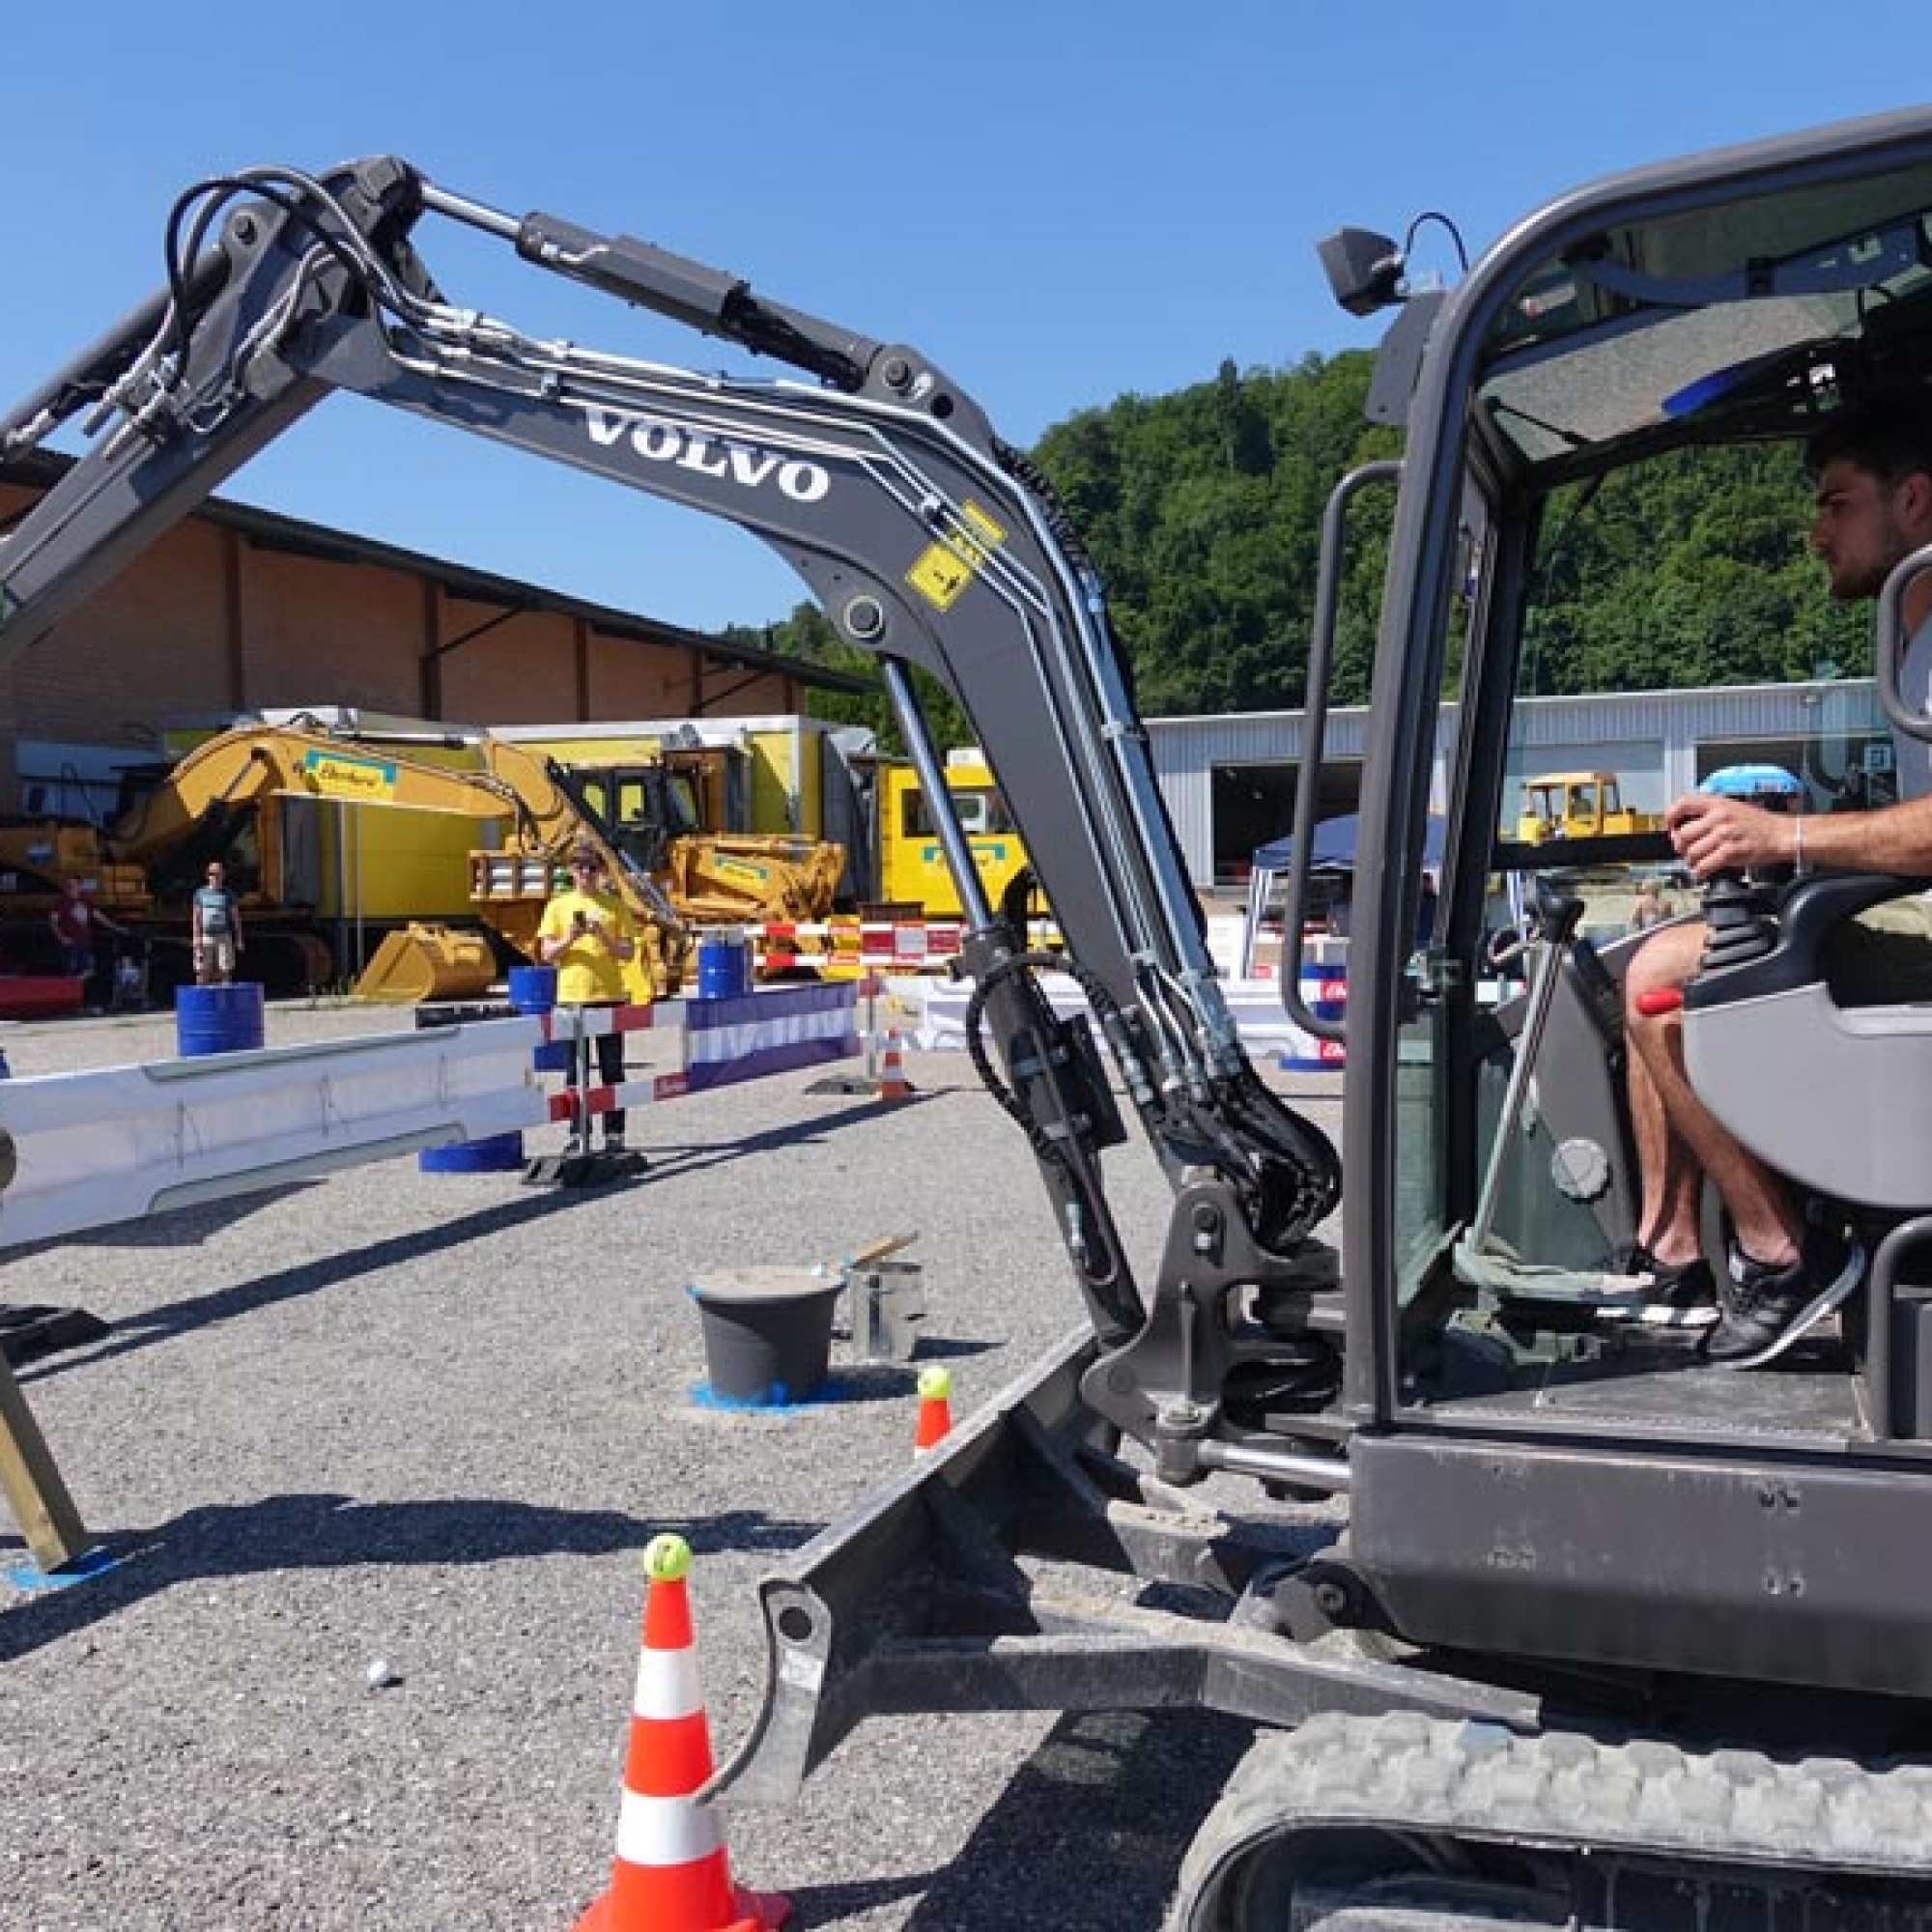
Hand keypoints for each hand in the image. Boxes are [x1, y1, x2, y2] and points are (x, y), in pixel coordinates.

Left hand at [1663, 793, 1790, 878]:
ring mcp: (1724, 834)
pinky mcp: (1731, 851)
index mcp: (1716, 803)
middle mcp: (1718, 817)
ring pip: (1691, 852)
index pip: (1683, 804)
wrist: (1780, 834)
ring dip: (1690, 861)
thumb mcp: (1730, 808)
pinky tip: (1703, 871)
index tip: (1670, 828)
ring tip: (1696, 862)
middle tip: (1687, 851)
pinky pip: (1704, 865)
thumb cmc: (1754, 823)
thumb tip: (1681, 826)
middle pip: (1682, 835)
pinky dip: (1700, 871)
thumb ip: (1707, 813)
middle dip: (1681, 847)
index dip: (1671, 817)